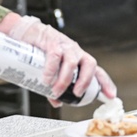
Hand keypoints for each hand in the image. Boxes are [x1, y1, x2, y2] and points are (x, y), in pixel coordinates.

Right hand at [2, 15, 116, 105]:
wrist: (25, 34)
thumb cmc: (40, 52)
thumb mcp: (50, 72)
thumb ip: (54, 86)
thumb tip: (57, 102)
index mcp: (78, 58)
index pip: (96, 70)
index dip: (105, 82)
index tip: (111, 95)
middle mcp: (75, 51)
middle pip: (90, 63)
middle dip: (86, 81)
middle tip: (77, 94)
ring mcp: (64, 45)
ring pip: (72, 62)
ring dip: (65, 80)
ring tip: (56, 91)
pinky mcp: (51, 41)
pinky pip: (55, 56)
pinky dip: (52, 70)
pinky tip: (46, 79)